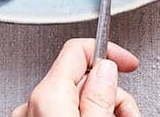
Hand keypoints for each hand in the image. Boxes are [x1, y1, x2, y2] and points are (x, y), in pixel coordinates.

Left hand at [11, 38, 139, 116]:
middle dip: (110, 90)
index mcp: (47, 95)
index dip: (108, 51)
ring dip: (99, 105)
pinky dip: (81, 115)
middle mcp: (30, 104)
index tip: (129, 63)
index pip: (77, 49)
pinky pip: (59, 111)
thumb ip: (100, 96)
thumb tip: (106, 68)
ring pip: (71, 97)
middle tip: (129, 112)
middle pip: (79, 77)